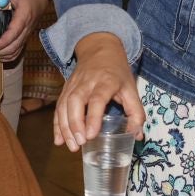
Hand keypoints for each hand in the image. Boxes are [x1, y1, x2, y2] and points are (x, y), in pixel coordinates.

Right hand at [53, 33, 143, 150]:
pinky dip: (57, 124)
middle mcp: (87, 82)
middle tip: (80, 143)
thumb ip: (136, 112)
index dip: (93, 117)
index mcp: (106, 81)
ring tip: (71, 146)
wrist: (100, 49)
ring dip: (65, 127)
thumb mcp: (131, 88)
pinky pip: (58, 107)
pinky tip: (59, 140)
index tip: (91, 135)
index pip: (97, 99)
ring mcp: (73, 85)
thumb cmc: (117, 72)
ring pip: (64, 105)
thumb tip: (137, 136)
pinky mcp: (65, 89)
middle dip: (75, 124)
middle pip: (75, 101)